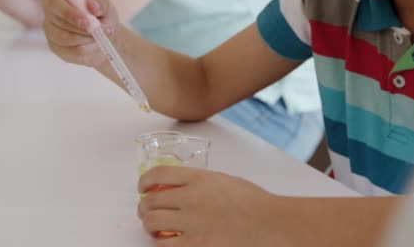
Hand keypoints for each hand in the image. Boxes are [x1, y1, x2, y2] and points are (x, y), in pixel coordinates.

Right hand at [42, 0, 120, 67]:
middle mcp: (49, 16)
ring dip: (88, 39)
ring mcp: (51, 34)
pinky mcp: (57, 49)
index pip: (56, 6)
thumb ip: (101, 4)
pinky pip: (71, 52)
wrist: (102, 31)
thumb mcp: (104, 5)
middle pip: (62, 25)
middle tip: (106, 30)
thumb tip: (93, 6)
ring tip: (103, 37)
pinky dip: (88, 49)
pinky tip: (96, 44)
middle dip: (86, 30)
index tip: (90, 23)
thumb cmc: (99, 13)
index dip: (72, 15)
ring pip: (66, 40)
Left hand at [138, 166, 286, 246]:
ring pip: (151, 222)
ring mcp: (191, 222)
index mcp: (199, 178)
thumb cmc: (255, 203)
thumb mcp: (225, 181)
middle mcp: (191, 197)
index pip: (158, 174)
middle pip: (150, 200)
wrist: (270, 224)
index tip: (143, 187)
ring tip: (155, 228)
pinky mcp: (195, 245)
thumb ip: (201, 183)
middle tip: (147, 211)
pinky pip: (164, 245)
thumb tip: (182, 189)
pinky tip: (169, 242)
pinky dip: (162, 244)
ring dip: (149, 225)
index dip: (144, 181)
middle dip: (144, 206)